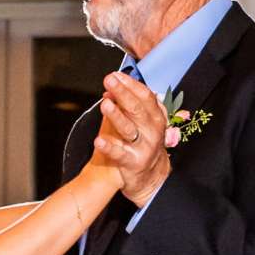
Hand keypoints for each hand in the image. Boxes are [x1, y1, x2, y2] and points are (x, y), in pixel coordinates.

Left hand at [93, 71, 169, 209]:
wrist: (148, 179)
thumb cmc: (141, 144)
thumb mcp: (139, 123)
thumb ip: (125, 106)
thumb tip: (110, 89)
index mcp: (156, 118)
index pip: (145, 97)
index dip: (131, 85)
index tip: (116, 75)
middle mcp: (152, 131)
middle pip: (137, 109)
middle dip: (123, 93)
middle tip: (109, 80)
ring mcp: (144, 148)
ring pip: (129, 129)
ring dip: (116, 116)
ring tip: (104, 104)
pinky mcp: (133, 163)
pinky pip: (120, 154)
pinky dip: (109, 147)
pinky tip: (98, 140)